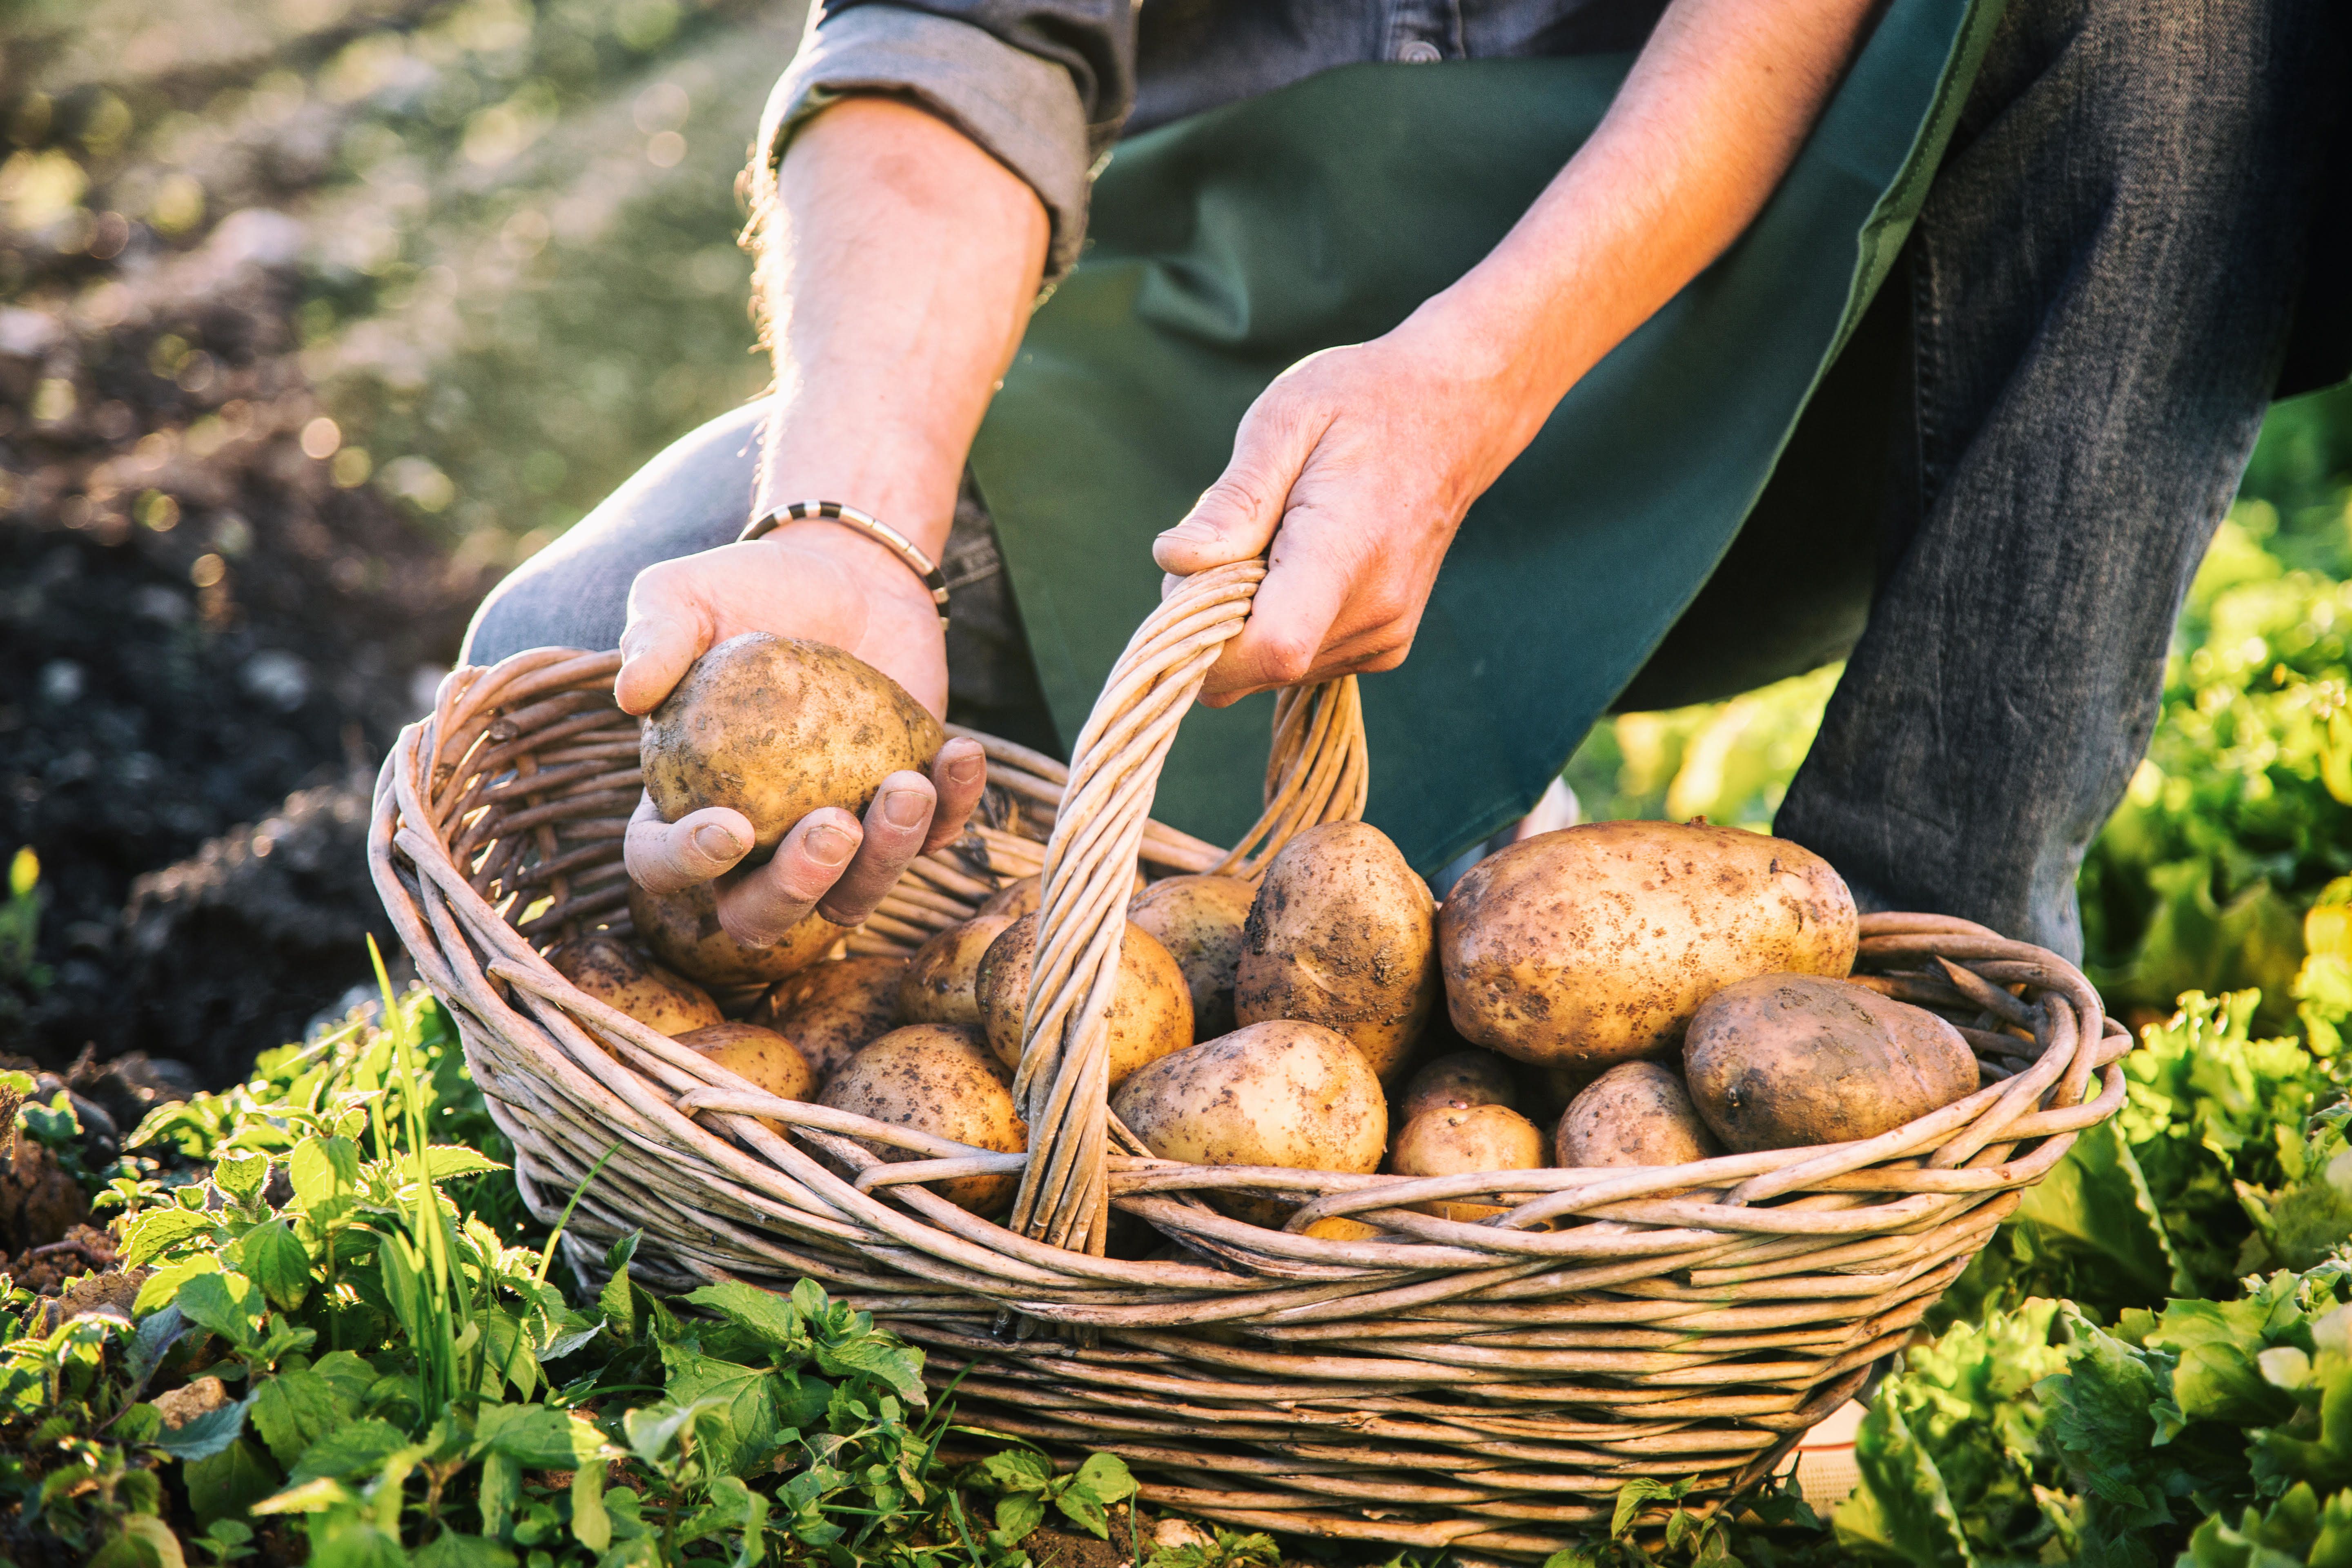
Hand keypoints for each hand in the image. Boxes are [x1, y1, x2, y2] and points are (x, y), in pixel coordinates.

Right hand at [616, 523, 986, 942]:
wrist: (849, 578)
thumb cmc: (753, 589)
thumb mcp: (685, 594)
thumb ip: (653, 635)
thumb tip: (632, 694)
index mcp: (682, 802)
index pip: (661, 862)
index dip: (687, 864)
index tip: (731, 826)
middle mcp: (756, 842)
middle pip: (760, 915)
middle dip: (797, 890)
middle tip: (834, 826)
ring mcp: (836, 837)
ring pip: (853, 896)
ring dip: (886, 858)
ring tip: (909, 787)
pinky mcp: (905, 817)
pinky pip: (933, 838)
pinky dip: (954, 808)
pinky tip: (960, 754)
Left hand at [1151, 314, 1549, 706]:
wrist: (1454, 413)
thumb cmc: (1363, 402)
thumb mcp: (1285, 421)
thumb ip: (1233, 501)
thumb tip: (1175, 562)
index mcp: (1348, 552)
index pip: (1270, 647)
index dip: (1204, 640)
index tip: (1184, 584)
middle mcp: (1375, 613)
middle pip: (1252, 666)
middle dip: (1211, 617)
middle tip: (1231, 536)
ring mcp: (1384, 638)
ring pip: (1267, 670)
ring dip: (1243, 616)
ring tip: (1274, 538)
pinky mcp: (1383, 647)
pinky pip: (1296, 661)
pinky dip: (1274, 621)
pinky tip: (1296, 561)